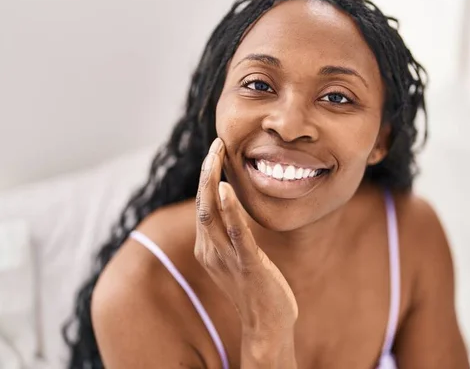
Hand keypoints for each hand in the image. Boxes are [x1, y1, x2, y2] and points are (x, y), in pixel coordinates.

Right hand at [194, 138, 298, 338]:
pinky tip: (227, 189)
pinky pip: (236, 234)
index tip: (217, 150)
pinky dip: (229, 210)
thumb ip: (231, 234)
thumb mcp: (237, 258)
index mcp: (208, 247)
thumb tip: (232, 209)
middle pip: (202, 203)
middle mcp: (210, 250)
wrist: (267, 326)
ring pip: (211, 213)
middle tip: (217, 143)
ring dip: (213, 181)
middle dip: (207, 171)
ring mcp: (226, 258)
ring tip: (217, 154)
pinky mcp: (247, 265)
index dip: (207, 176)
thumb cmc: (256, 289)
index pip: (203, 204)